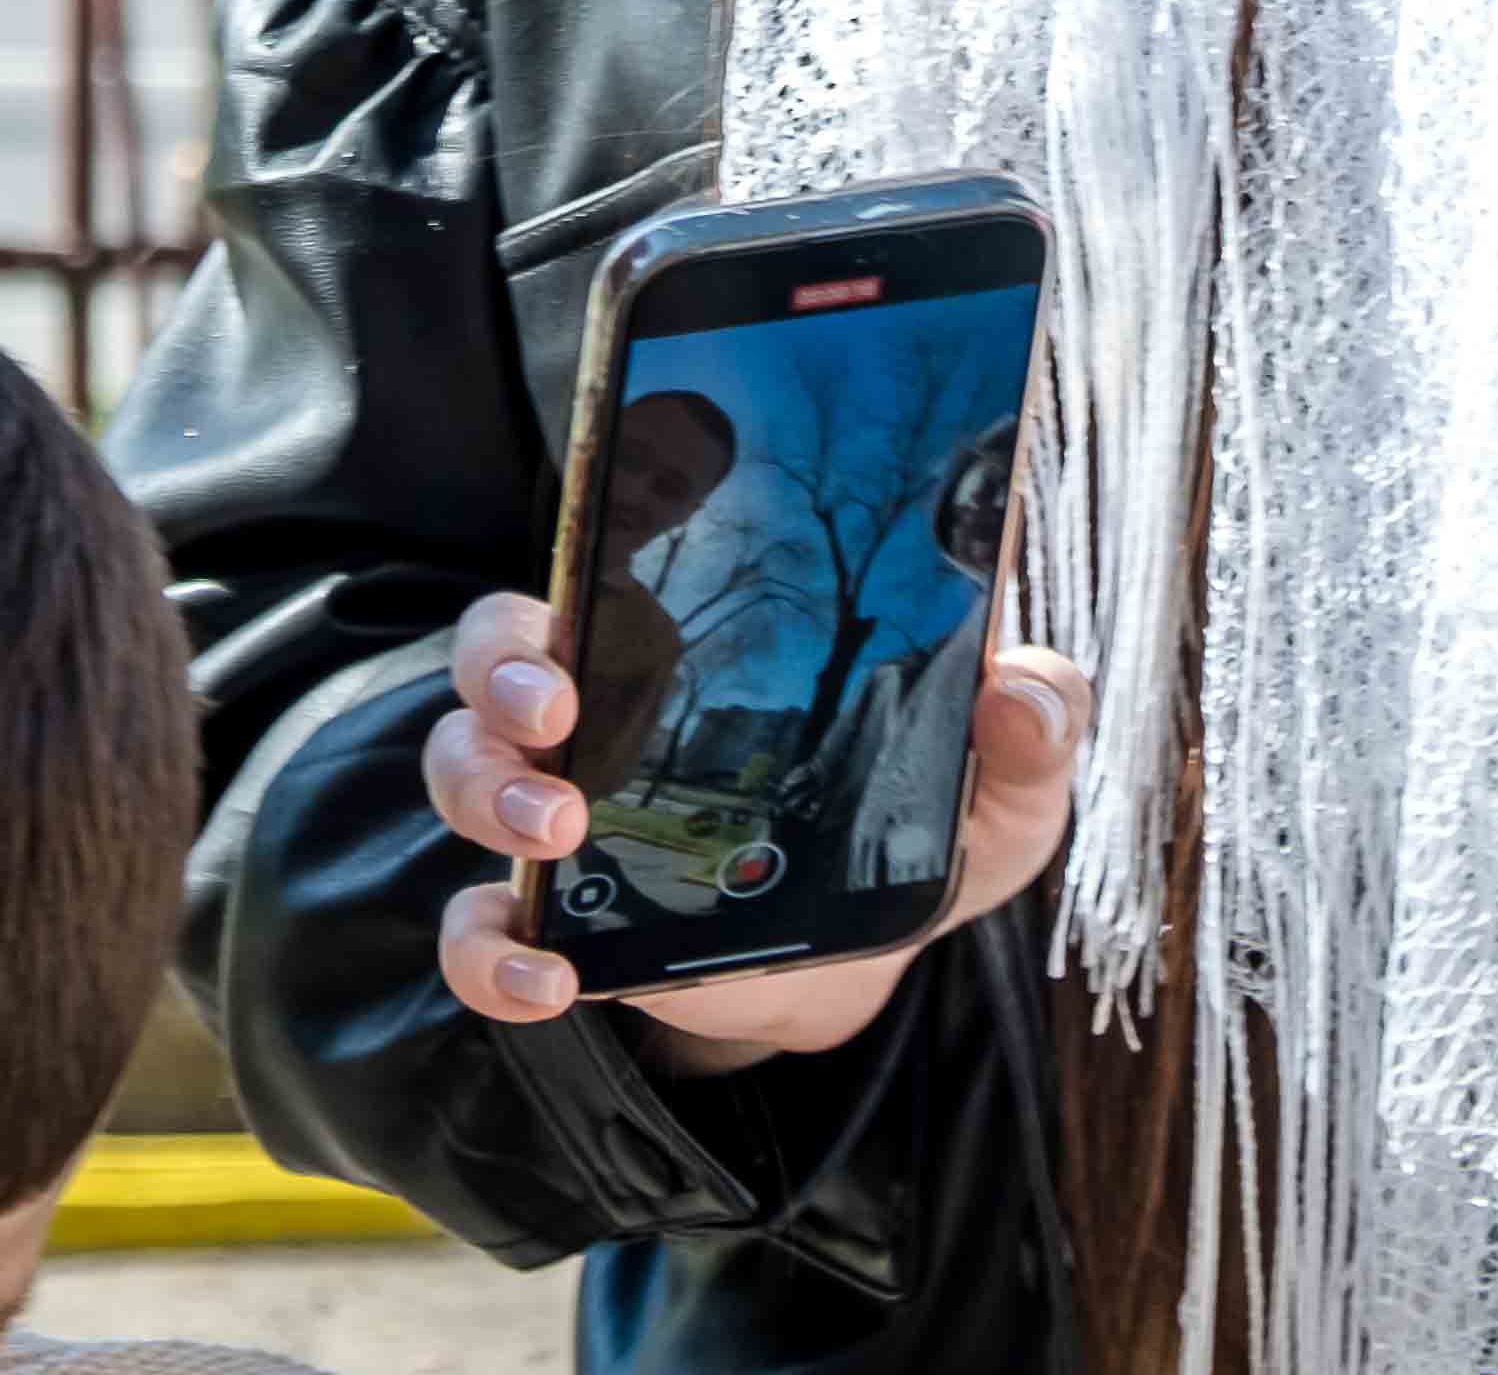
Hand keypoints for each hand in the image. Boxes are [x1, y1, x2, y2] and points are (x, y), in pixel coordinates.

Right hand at [420, 587, 1092, 1064]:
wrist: (866, 968)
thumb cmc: (912, 834)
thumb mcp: (994, 788)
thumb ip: (1033, 729)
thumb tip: (1026, 687)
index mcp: (689, 643)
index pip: (605, 555)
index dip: (592, 525)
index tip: (615, 520)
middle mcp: (600, 713)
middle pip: (498, 653)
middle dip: (508, 670)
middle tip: (560, 708)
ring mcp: (561, 818)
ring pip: (464, 771)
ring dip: (493, 793)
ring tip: (558, 828)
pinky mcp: (556, 925)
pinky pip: (477, 934)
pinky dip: (489, 955)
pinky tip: (544, 977)